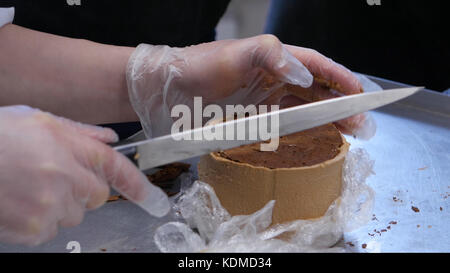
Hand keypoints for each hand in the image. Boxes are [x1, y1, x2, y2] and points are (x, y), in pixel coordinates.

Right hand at [0, 106, 169, 245]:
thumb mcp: (38, 121)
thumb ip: (80, 133)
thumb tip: (109, 139)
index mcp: (69, 147)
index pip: (116, 169)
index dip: (138, 185)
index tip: (152, 199)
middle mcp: (64, 178)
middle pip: (97, 197)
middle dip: (83, 190)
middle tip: (55, 177)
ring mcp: (49, 206)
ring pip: (74, 215)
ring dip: (59, 205)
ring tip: (29, 187)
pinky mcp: (32, 229)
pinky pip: (50, 230)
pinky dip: (40, 220)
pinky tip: (20, 201)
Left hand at [126, 34, 374, 138]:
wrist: (171, 89)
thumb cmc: (202, 65)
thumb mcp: (239, 53)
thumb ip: (272, 56)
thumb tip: (304, 76)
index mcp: (276, 57)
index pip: (318, 67)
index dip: (341, 79)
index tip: (361, 94)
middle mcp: (276, 77)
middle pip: (317, 91)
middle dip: (342, 105)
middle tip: (363, 123)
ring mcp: (266, 99)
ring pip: (305, 109)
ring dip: (328, 120)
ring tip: (350, 133)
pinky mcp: (255, 117)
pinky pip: (286, 124)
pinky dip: (304, 131)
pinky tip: (318, 138)